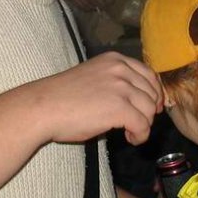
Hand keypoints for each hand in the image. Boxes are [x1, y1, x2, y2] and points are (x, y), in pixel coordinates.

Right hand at [32, 52, 161, 146]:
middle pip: (152, 93)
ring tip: (130, 132)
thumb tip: (136, 99)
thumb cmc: (62, 97)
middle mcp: (121, 69)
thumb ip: (115, 82)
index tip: (150, 108)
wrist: (43, 108)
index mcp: (115, 59)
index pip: (149, 75)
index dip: (154, 94)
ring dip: (144, 125)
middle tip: (138, 124)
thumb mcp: (94, 77)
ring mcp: (121, 87)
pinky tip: (129, 138)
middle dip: (149, 111)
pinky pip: (143, 125)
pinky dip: (140, 135)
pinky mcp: (120, 108)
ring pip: (149, 110)